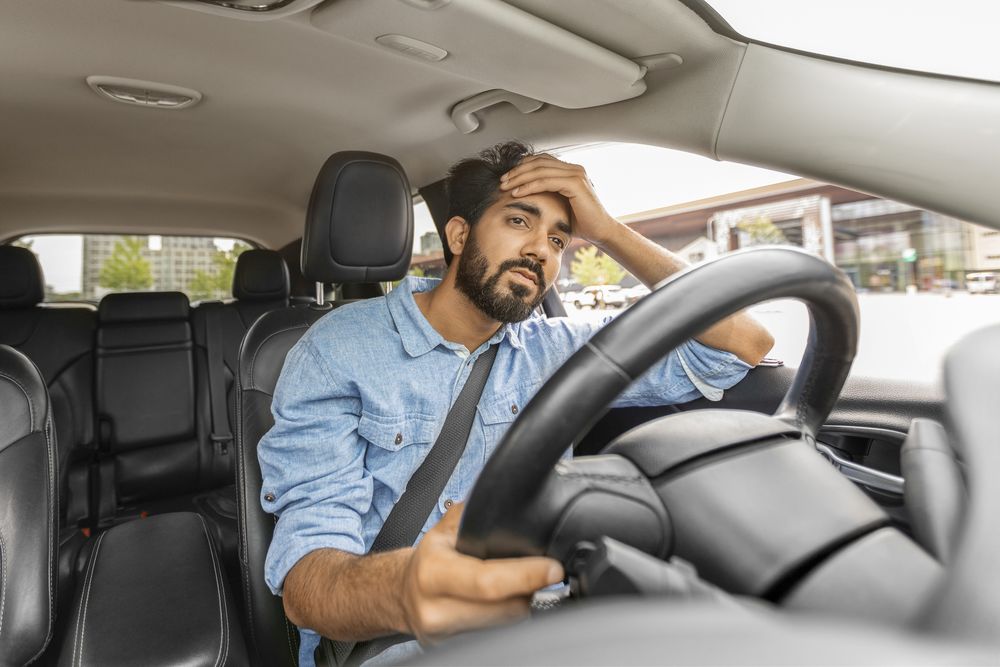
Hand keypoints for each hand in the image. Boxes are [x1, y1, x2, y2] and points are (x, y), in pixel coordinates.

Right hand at [400, 502, 563, 644]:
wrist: (400, 593)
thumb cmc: (429, 559)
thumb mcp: (444, 530)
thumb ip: (475, 515)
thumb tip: (510, 500)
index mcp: (433, 573)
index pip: (488, 581)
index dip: (526, 576)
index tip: (553, 569)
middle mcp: (436, 609)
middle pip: (505, 610)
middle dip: (531, 592)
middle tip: (544, 575)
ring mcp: (444, 636)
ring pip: (505, 626)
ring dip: (522, 607)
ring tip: (524, 588)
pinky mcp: (452, 650)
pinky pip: (496, 636)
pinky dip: (508, 621)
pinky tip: (507, 604)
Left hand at [499, 154, 619, 245]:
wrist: (600, 232)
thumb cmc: (581, 222)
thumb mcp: (561, 205)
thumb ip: (549, 194)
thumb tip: (527, 193)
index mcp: (571, 171)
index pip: (541, 160)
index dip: (522, 166)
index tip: (507, 178)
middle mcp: (574, 168)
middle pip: (538, 162)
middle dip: (517, 171)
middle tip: (502, 181)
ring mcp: (576, 174)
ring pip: (540, 170)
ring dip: (519, 177)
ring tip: (505, 187)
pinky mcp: (575, 183)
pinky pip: (546, 181)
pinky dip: (529, 186)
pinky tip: (517, 193)